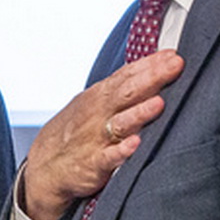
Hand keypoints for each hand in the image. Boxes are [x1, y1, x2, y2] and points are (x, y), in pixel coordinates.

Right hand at [20, 50, 183, 219]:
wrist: (44, 164)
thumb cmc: (78, 130)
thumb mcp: (93, 103)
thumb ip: (121, 89)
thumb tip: (156, 69)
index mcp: (101, 96)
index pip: (128, 75)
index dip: (151, 64)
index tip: (174, 55)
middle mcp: (99, 113)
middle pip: (127, 92)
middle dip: (152, 78)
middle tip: (175, 66)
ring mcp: (96, 138)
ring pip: (120, 123)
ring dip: (139, 113)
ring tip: (159, 103)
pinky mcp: (94, 164)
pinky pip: (109, 157)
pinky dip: (121, 151)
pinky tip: (135, 144)